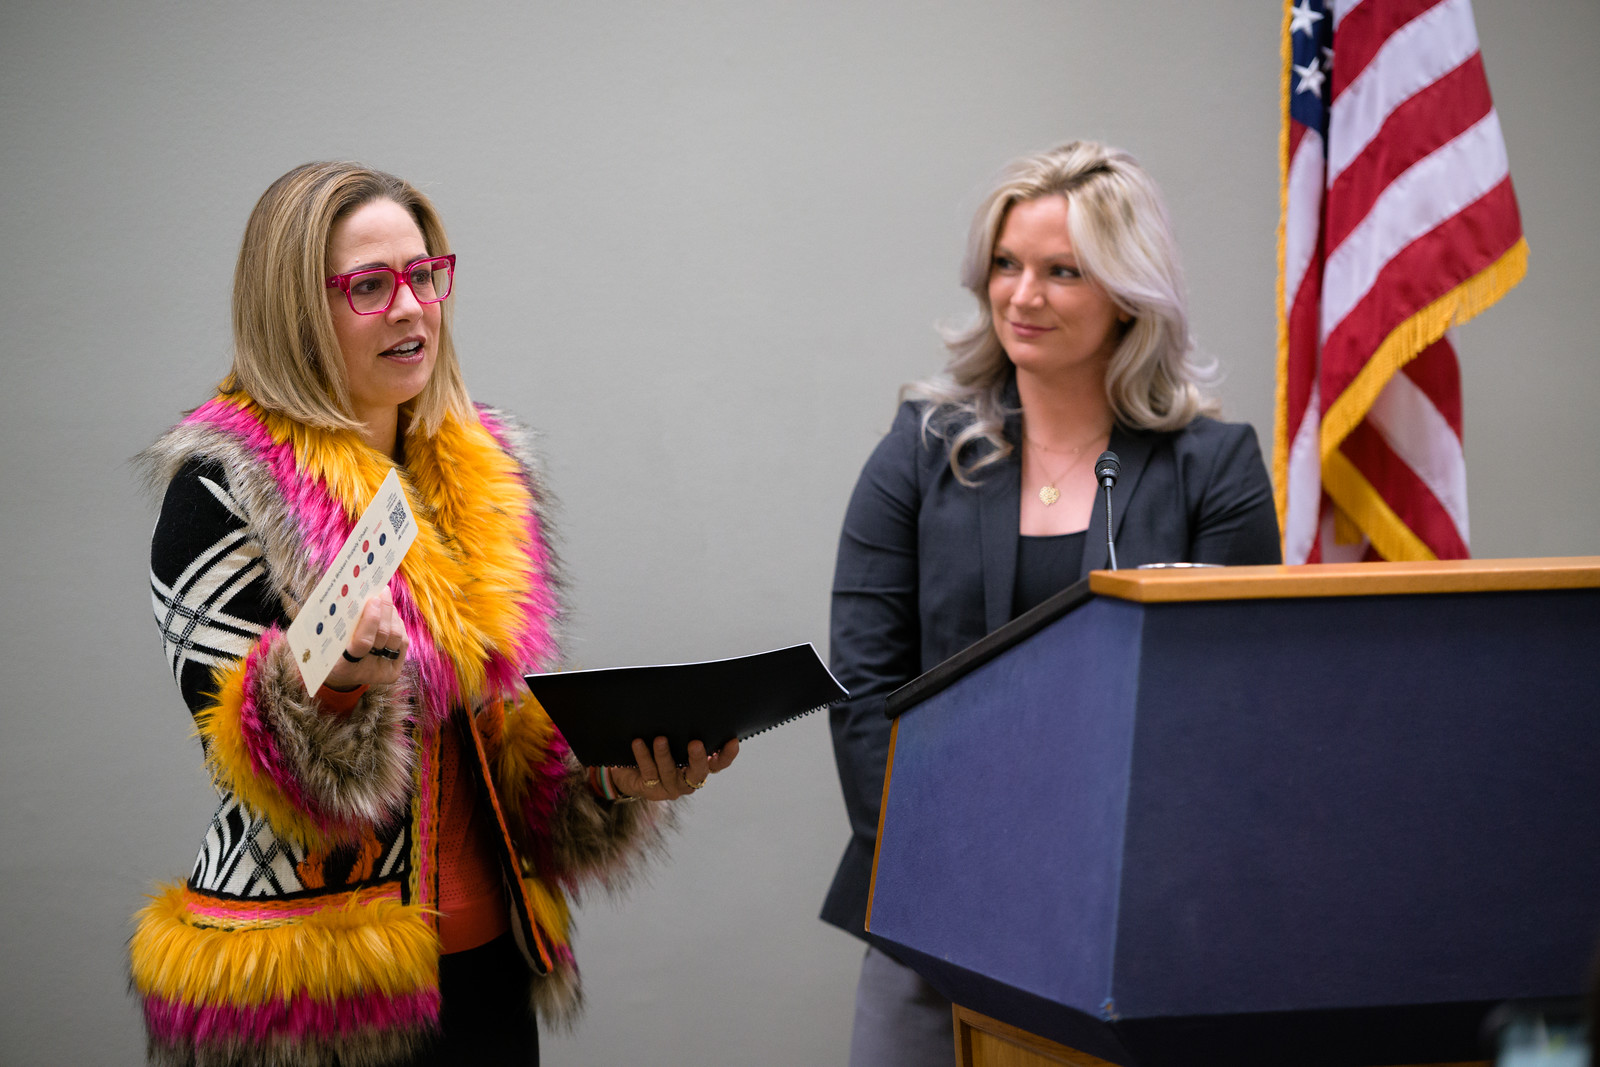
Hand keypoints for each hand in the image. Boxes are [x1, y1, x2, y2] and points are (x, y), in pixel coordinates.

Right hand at [320, 587, 408, 690]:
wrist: (341, 676)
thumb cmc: (329, 653)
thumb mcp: (328, 642)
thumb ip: (339, 625)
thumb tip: (356, 597)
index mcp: (345, 666)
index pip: (363, 642)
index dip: (371, 620)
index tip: (373, 599)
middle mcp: (367, 672)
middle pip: (384, 636)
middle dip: (385, 611)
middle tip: (383, 592)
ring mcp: (382, 672)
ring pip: (396, 637)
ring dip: (392, 615)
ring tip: (386, 599)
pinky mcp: (394, 671)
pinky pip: (402, 642)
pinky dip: (397, 624)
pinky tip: (390, 613)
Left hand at [609, 736, 739, 800]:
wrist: (627, 769)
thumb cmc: (655, 745)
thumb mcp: (672, 736)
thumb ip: (683, 728)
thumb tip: (691, 699)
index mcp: (698, 767)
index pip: (718, 764)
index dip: (727, 755)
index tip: (732, 740)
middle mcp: (687, 780)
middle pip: (698, 773)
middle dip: (698, 758)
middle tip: (695, 743)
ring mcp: (669, 787)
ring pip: (670, 772)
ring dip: (665, 755)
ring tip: (660, 739)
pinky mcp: (650, 789)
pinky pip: (648, 772)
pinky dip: (644, 756)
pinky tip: (638, 742)